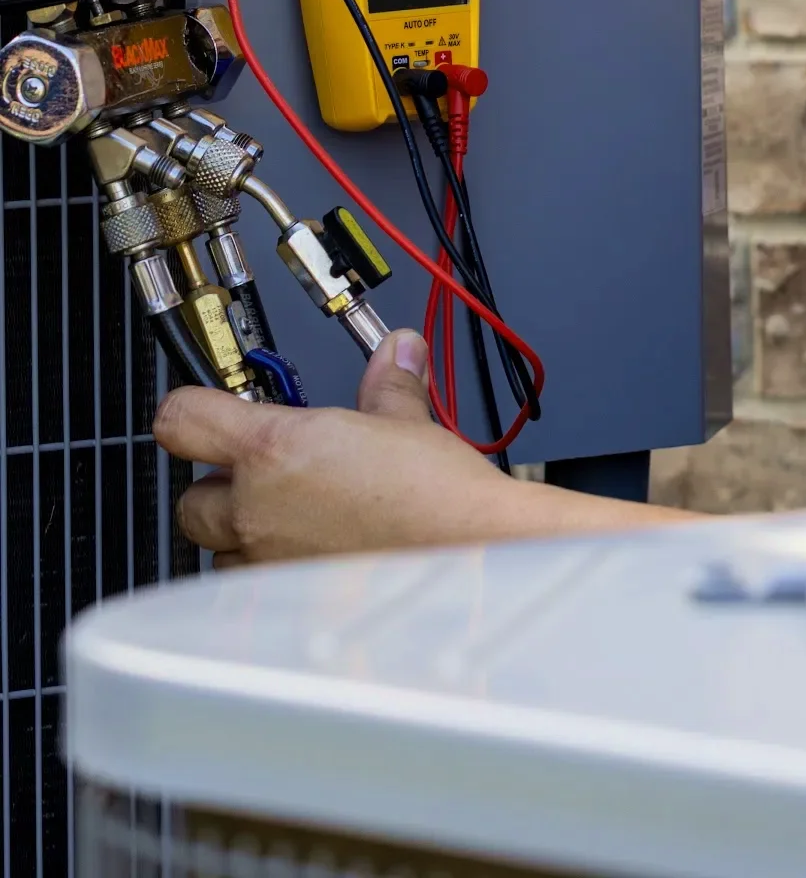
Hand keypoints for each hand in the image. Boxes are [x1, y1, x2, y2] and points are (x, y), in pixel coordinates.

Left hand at [155, 331, 676, 564]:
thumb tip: (397, 353)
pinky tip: (315, 562)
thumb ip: (388, 386)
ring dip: (244, 535)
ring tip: (299, 521)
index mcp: (274, 449)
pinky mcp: (283, 607)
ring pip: (218, 550)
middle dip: (224, 485)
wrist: (467, 557)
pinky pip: (253, 590)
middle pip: (191, 495)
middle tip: (272, 473)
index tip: (211, 408)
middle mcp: (253, 510)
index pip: (183, 420)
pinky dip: (273, 575)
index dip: (193, 409)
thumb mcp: (410, 422)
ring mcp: (264, 564)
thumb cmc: (436, 498)